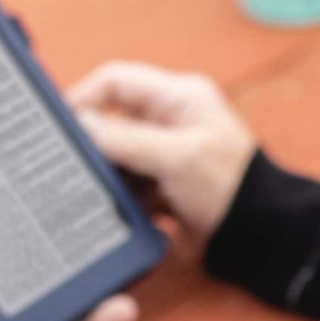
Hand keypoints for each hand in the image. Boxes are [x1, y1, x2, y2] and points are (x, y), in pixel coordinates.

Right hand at [68, 61, 258, 245]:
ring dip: (108, 176)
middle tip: (72, 167)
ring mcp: (167, 154)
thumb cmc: (231, 188)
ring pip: (117, 156)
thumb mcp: (176, 157)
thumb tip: (79, 126)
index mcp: (178, 97)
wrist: (260, 239)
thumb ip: (124, 139)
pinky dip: (121, 198)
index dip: (84, 98)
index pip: (116, 81)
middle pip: (112, 120)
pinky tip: (116, 212)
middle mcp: (170, 120)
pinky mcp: (164, 186)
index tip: (59, 127)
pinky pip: (129, 185)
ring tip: (97, 194)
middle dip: (94, 145)